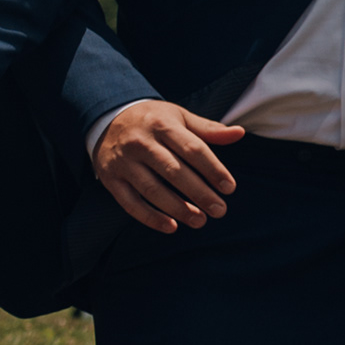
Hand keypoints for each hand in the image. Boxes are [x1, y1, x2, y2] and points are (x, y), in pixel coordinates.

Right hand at [94, 99, 246, 232]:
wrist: (105, 119)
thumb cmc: (151, 120)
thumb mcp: (178, 116)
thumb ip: (208, 129)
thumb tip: (239, 134)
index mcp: (161, 125)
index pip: (192, 149)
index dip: (213, 169)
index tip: (229, 187)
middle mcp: (140, 142)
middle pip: (173, 171)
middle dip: (199, 193)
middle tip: (220, 210)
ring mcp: (123, 161)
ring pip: (152, 189)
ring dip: (178, 209)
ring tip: (200, 221)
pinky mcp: (110, 178)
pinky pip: (130, 202)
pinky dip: (150, 217)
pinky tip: (171, 227)